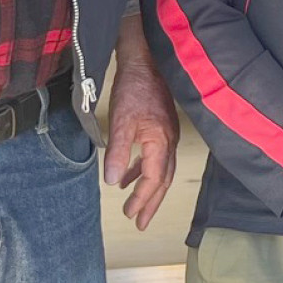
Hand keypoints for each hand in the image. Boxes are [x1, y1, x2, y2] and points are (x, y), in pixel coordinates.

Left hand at [102, 17, 179, 230]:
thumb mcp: (121, 122)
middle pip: (162, 179)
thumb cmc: (135, 88)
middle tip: (140, 222)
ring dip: (148, 188)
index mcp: (161, 143)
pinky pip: (155, 156)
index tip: (131, 215)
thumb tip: (113, 182)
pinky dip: (143, 169)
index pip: (153, 179)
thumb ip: (118, 153)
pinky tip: (128, 173)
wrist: (146, 60)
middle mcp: (169, 142)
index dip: (142, 199)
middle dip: (151, 202)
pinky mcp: (162, 126)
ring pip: (161, 169)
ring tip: (133, 203)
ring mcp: (167, 134)